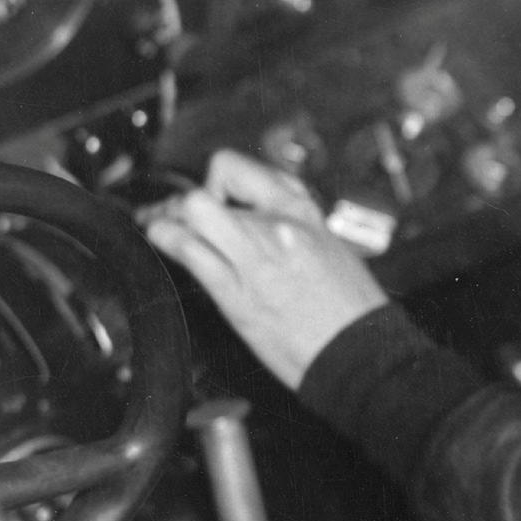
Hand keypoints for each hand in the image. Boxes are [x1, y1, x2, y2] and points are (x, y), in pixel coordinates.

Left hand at [142, 149, 388, 389]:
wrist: (358, 351)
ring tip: (162, 231)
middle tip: (181, 221)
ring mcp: (255, 257)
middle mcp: (278, 227)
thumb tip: (254, 213)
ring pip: (190, 213)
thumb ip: (291, 224)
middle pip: (206, 191)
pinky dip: (166, 241)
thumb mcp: (329, 245)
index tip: (213, 198)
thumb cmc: (350, 309)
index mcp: (303, 212)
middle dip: (184, 205)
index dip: (215, 181)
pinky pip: (187, 251)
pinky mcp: (235, 292)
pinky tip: (164, 245)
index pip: (239, 168)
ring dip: (166, 222)